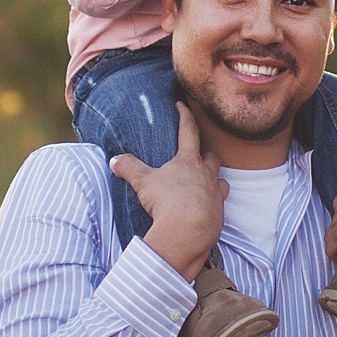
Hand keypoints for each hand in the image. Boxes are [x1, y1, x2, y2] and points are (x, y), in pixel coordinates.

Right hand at [109, 105, 225, 279]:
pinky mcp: (219, 214)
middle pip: (212, 157)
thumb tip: (114, 160)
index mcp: (188, 161)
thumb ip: (129, 168)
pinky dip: (213, 203)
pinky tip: (203, 209)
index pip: (188, 130)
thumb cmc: (168, 201)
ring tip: (204, 184)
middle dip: (205, 154)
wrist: (189, 231)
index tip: (181, 105)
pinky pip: (220, 204)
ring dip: (214, 179)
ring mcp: (216, 194)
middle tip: (196, 156)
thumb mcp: (143, 182)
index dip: (184, 115)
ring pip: (221, 180)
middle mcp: (207, 174)